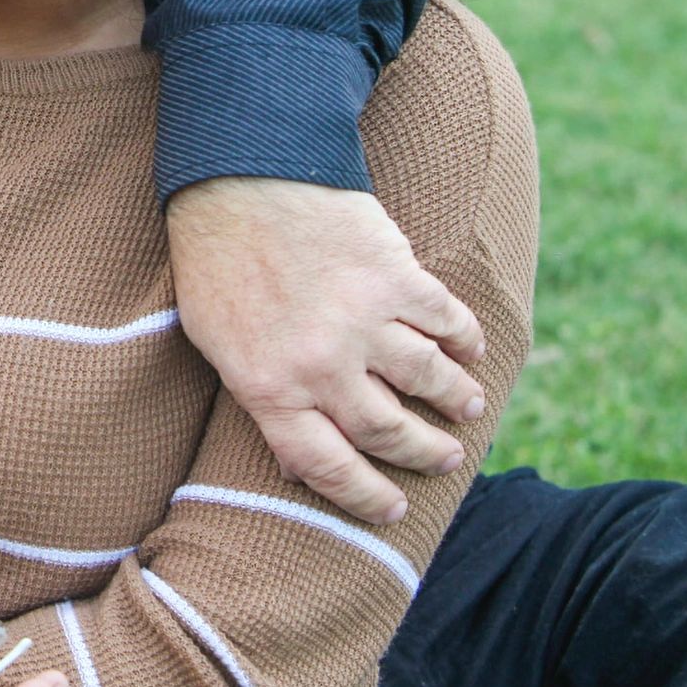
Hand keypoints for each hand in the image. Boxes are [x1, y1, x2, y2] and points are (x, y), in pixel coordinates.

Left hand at [167, 177, 486, 523]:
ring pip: (430, 380)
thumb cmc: (217, 263)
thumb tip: (293, 464)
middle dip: (424, 453)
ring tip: (468, 406)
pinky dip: (467, 339)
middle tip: (446, 457)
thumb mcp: (214, 342)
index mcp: (268, 388)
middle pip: (388, 431)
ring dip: (456, 398)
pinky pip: (447, 321)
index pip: (325, 466)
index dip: (364, 495)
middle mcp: (320, 365)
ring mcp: (363, 322)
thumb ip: (259, 398)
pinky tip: (472, 349)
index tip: (394, 509)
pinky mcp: (395, 278)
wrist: (237, 177)